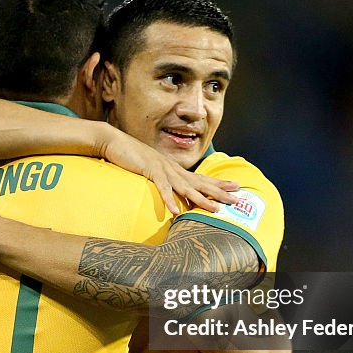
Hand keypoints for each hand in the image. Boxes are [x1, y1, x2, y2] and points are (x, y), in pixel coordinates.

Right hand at [99, 129, 238, 214]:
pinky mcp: (150, 171)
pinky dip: (169, 200)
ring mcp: (162, 169)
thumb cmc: (131, 156)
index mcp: (174, 169)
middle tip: (237, 199)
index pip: (200, 178)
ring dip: (201, 199)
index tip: (236, 188)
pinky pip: (162, 188)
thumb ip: (161, 177)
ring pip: (186, 187)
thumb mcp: (150, 168)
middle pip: (200, 182)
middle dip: (219, 192)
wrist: (114, 141)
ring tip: (215, 210)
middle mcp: (173, 169)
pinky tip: (175, 212)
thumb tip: (169, 189)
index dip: (218, 184)